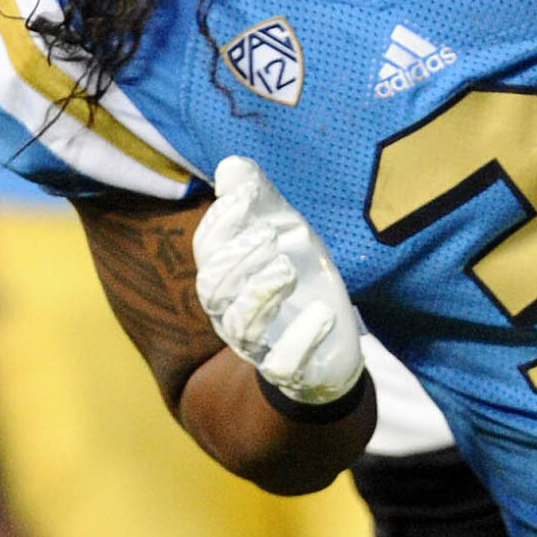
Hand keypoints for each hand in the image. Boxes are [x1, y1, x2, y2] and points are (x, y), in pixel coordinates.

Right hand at [193, 157, 366, 406]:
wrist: (329, 340)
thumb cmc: (298, 278)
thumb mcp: (285, 232)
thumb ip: (259, 201)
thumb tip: (232, 166)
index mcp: (226, 276)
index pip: (207, 251)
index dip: (220, 224)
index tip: (243, 199)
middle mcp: (232, 312)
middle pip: (214, 289)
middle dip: (237, 260)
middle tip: (268, 236)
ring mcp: (260, 345)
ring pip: (242, 327)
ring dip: (261, 295)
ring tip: (287, 269)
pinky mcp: (290, 370)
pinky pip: (284, 364)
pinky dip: (301, 339)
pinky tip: (322, 315)